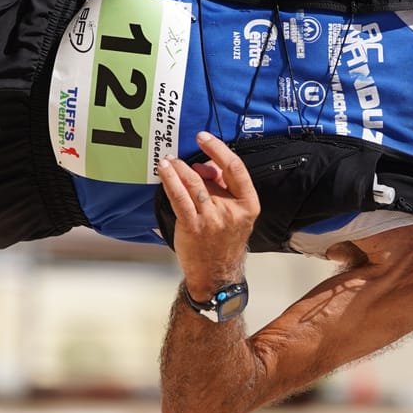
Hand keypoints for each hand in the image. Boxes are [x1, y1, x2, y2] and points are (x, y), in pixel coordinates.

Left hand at [157, 132, 259, 297]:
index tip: (205, 138)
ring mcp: (212, 219)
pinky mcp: (193, 226)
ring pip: (193, 184)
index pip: (235, 169)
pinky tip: (164, 171)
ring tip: (168, 163)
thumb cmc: (225, 243)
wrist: (216, 274)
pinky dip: (170, 181)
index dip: (219, 150)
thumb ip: (225, 189)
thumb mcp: (236, 215)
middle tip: (179, 160)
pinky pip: (179, 197)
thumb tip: (206, 166)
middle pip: (210, 176)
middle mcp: (231, 210)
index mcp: (248, 204)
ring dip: (178, 169)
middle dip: (192, 166)